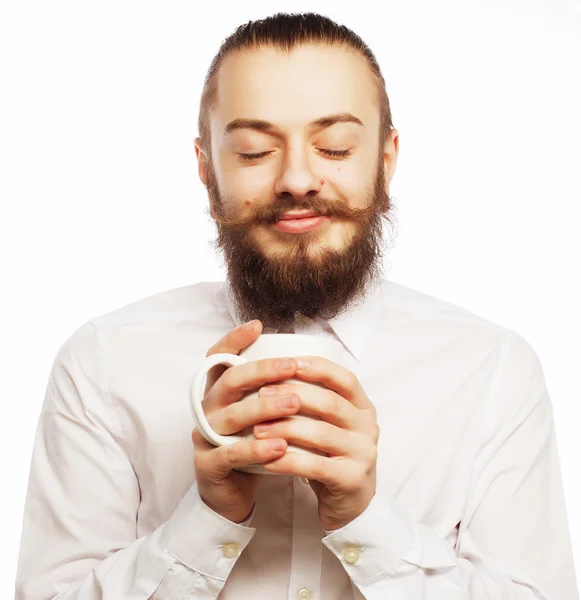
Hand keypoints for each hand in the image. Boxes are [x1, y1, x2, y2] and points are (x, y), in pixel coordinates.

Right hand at [192, 321, 303, 523]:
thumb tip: (299, 358)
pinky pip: (231, 454)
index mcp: (218, 393)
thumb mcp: (256, 415)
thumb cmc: (249, 446)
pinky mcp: (208, 465)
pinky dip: (256, 449)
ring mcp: (204, 437)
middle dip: (261, 371)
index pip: (217, 359)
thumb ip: (267, 390)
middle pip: (229, 381)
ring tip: (295, 404)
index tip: (257, 326)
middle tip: (292, 366)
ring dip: (265, 407)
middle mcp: (208, 409)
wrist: (231, 494)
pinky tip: (281, 445)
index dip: (233, 340)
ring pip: (232, 416)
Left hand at [251, 357, 378, 530]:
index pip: (345, 379)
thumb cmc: (331, 455)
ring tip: (257, 429)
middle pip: (330, 403)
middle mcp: (368, 428)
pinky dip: (289, 461)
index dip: (318, 368)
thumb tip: (275, 373)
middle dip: (293, 395)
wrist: (350, 504)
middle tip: (262, 395)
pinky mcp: (351, 480)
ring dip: (286, 429)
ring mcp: (363, 454)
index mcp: (363, 408)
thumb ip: (315, 401)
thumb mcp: (331, 424)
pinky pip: (316, 466)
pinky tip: (267, 459)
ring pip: (321, 433)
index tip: (288, 362)